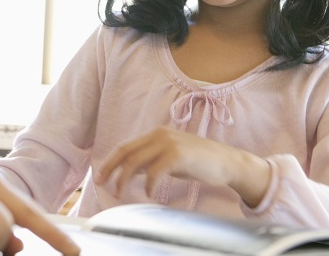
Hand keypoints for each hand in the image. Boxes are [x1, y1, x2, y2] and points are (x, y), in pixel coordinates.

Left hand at [95, 126, 271, 206]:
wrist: (226, 162)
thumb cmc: (198, 162)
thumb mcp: (170, 158)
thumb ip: (151, 161)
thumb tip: (129, 172)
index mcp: (157, 134)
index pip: (126, 146)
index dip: (111, 161)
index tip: (101, 176)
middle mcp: (160, 134)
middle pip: (126, 152)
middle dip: (111, 169)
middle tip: (103, 184)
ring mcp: (169, 143)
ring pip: (136, 161)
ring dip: (125, 180)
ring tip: (122, 194)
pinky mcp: (178, 154)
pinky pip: (154, 172)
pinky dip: (148, 185)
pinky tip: (149, 193)